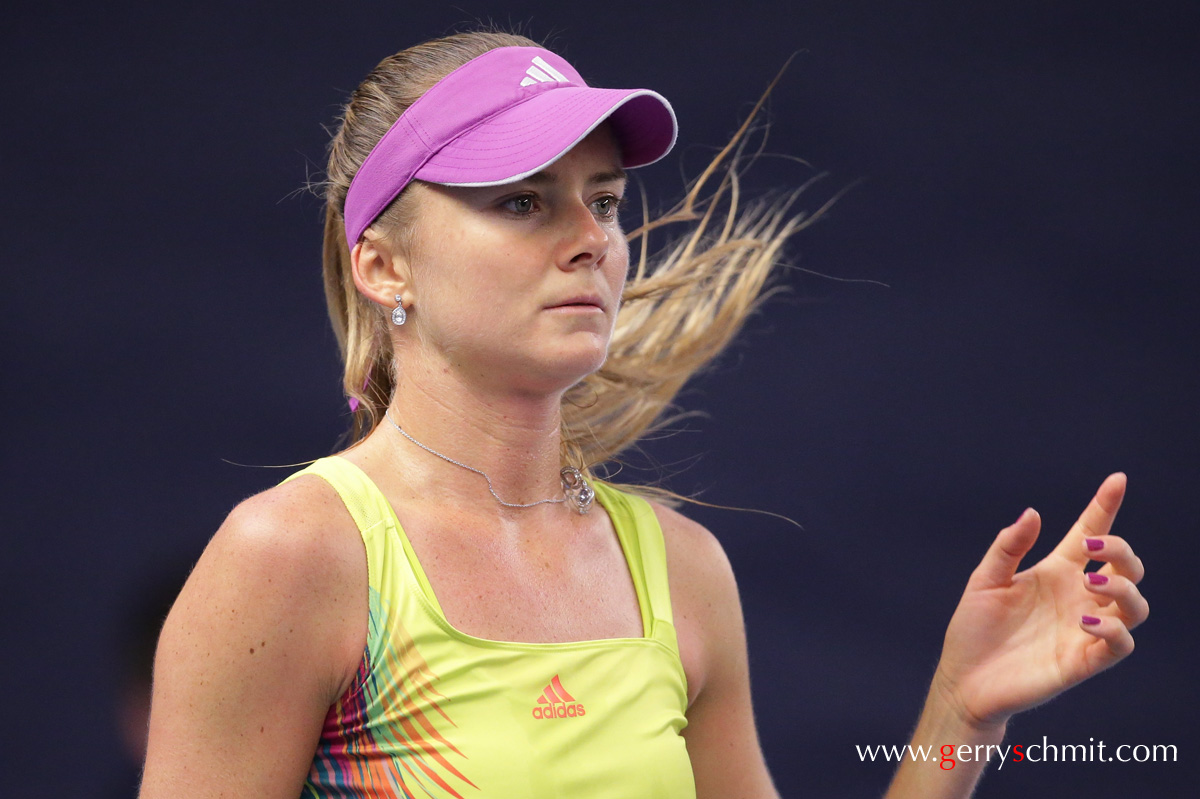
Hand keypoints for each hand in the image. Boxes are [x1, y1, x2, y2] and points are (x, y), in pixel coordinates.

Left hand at [931, 473, 1147, 727]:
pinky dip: (1114, 629)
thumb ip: (1008, 547)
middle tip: (1093, 546)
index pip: (1089, 533)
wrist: (964, 681)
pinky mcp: (1083, 661)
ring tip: (1093, 581)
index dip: (1105, 507)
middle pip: (1124, 568)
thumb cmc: (974, 630)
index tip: (1117, 479)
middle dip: (1121, 550)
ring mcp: (1084, 630)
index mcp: (1056, 573)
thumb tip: (1032, 513)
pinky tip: (1087, 619)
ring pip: (1134, 605)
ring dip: (1124, 589)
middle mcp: (1077, 597)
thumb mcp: (985, 580)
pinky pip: (1120, 645)